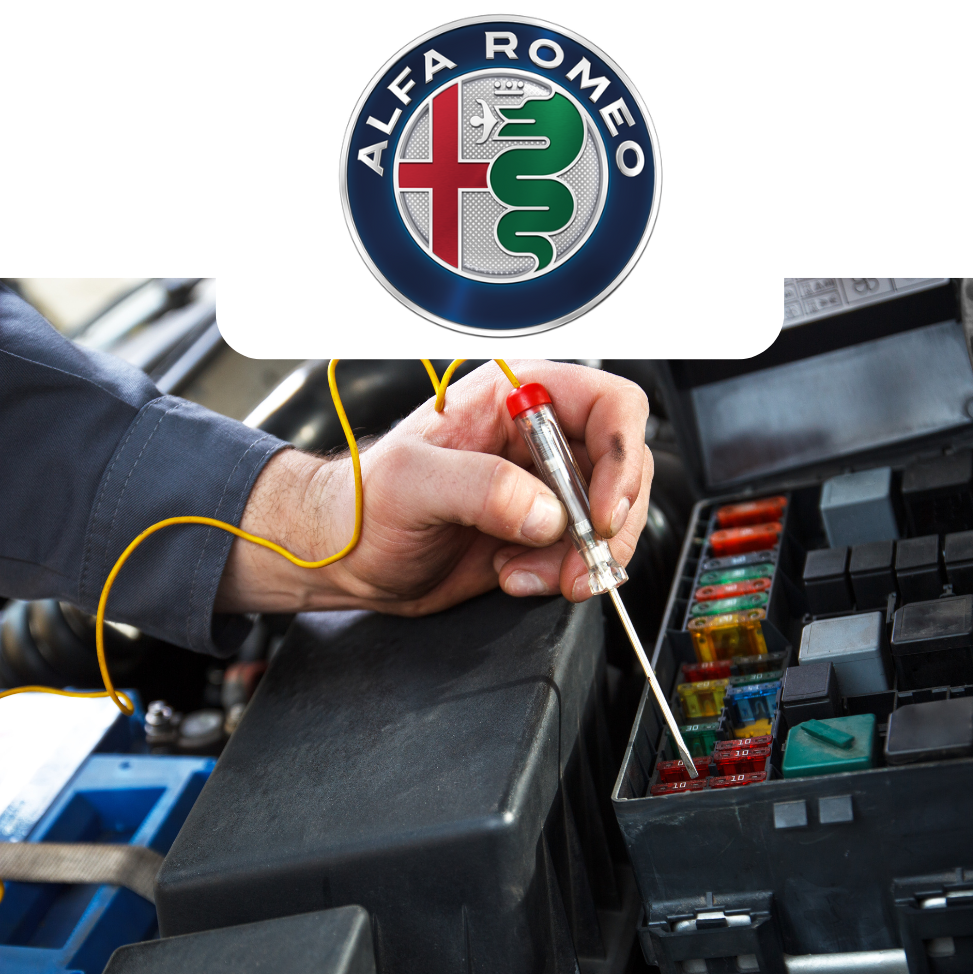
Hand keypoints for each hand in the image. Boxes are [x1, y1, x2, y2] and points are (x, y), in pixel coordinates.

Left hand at [215, 360, 653, 615]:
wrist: (348, 556)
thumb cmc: (364, 502)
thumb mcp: (410, 483)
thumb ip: (479, 486)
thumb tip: (546, 513)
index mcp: (514, 398)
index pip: (608, 405)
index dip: (620, 457)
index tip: (600, 511)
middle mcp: (537, 439)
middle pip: (622, 468)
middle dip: (605, 524)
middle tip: (574, 563)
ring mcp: (542, 488)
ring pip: (609, 518)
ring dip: (581, 558)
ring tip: (523, 573)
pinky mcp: (539, 532)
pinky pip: (582, 553)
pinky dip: (562, 576)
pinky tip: (513, 575)